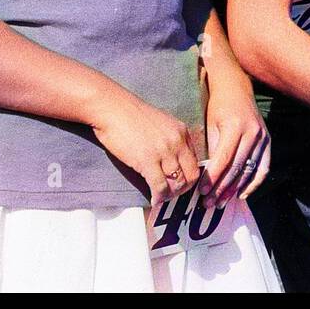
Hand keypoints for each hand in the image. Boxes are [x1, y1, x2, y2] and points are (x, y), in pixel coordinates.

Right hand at [89, 89, 201, 204]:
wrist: (113, 108)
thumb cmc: (131, 116)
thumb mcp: (162, 123)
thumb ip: (172, 140)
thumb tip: (173, 161)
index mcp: (182, 132)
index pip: (196, 162)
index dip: (190, 178)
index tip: (182, 186)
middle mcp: (177, 142)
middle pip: (190, 175)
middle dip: (183, 190)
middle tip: (172, 195)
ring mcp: (164, 152)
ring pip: (176, 183)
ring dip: (169, 196)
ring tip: (161, 198)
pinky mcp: (147, 161)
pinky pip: (159, 186)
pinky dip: (158, 197)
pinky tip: (153, 200)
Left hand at [201, 75, 269, 207]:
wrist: (237, 87)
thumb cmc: (219, 105)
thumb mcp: (210, 124)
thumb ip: (212, 149)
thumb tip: (208, 176)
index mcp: (234, 126)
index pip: (223, 159)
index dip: (212, 178)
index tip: (201, 191)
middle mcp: (252, 132)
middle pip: (236, 168)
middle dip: (221, 188)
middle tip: (209, 203)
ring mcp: (262, 136)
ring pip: (249, 170)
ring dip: (235, 189)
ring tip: (221, 202)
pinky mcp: (268, 140)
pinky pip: (264, 166)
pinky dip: (254, 182)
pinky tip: (243, 194)